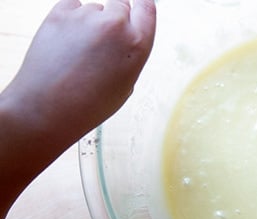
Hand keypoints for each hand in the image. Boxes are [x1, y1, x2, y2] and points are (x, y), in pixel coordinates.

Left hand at [2, 0, 155, 145]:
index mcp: (137, 44)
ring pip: (94, 8)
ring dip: (90, 22)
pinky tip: (67, 42)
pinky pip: (71, 5)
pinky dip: (71, 18)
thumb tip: (125, 33)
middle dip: (115, 18)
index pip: (147, 7)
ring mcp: (86, 17)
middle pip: (121, 5)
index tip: (138, 5)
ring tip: (80, 52)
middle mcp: (115, 25)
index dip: (142, 5)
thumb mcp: (126, 83)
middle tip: (103, 42)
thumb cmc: (89, 103)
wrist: (49, 108)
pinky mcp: (60, 13)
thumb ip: (130, 52)